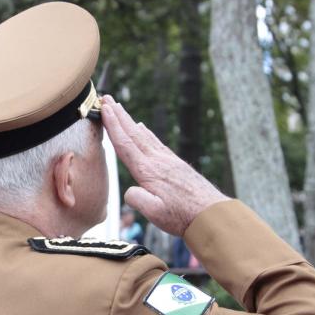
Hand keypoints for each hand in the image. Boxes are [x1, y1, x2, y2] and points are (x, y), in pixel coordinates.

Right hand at [101, 95, 228, 235]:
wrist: (211, 214)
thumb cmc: (183, 216)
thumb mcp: (155, 213)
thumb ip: (138, 199)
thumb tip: (129, 190)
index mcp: (148, 171)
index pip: (125, 144)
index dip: (113, 126)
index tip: (104, 108)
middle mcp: (157, 161)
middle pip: (133, 134)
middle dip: (118, 115)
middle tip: (107, 98)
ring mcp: (167, 160)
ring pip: (144, 136)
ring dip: (130, 121)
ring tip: (120, 108)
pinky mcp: (175, 164)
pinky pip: (156, 143)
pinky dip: (146, 133)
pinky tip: (143, 129)